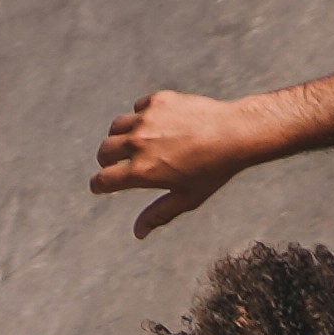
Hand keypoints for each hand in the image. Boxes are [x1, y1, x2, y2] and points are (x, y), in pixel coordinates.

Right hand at [93, 87, 252, 238]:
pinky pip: (138, 108)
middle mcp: (139, 144)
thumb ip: (158, 214)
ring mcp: (147, 119)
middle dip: (107, 161)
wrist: (235, 133)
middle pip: (104, 152)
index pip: (103, 180)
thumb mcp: (186, 198)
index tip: (101, 186)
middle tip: (118, 165)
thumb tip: (138, 233)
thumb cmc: (213, 170)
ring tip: (135, 144)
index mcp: (142, 172)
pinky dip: (142, 117)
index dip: (99, 186)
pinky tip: (159, 126)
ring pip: (116, 127)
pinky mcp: (157, 101)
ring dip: (120, 137)